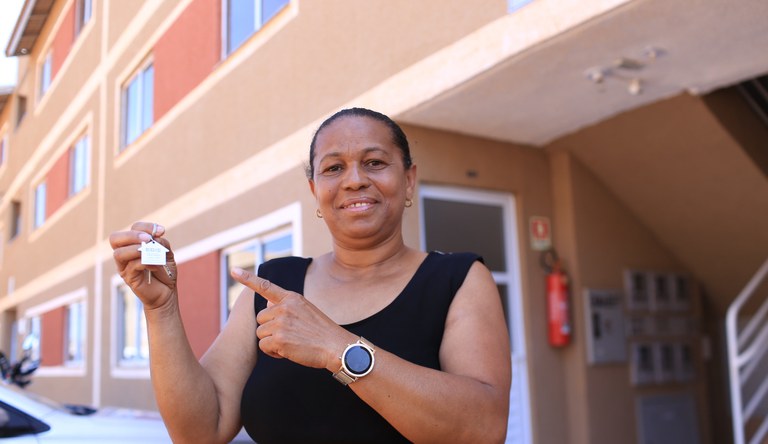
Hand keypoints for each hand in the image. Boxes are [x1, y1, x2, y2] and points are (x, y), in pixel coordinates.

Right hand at [110, 222, 177, 310]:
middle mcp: (125, 254)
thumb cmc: (165, 271)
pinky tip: (155, 266)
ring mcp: (124, 267)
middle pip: (115, 238)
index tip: (161, 231)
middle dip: (132, 235)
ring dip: (137, 249)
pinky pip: (132, 266)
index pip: (132, 228)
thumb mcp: (166, 253)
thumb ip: (160, 243)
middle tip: (148, 239)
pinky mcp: (128, 278)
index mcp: (133, 245)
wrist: (167, 292)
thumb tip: (154, 237)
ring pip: (119, 253)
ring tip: (151, 253)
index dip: (146, 226)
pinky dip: (145, 262)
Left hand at [230, 268, 354, 371]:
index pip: (266, 286)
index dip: (248, 278)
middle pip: (260, 319)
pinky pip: (264, 347)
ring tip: (291, 343)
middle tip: (289, 335)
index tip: (234, 270)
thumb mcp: (306, 309)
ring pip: (261, 333)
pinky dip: (273, 352)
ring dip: (271, 342)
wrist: (336, 346)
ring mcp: (281, 323)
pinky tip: (288, 352)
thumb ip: (286, 306)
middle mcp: (284, 307)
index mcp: (291, 297)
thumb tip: (267, 306)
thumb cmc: (321, 331)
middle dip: (270, 329)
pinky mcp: (279, 339)